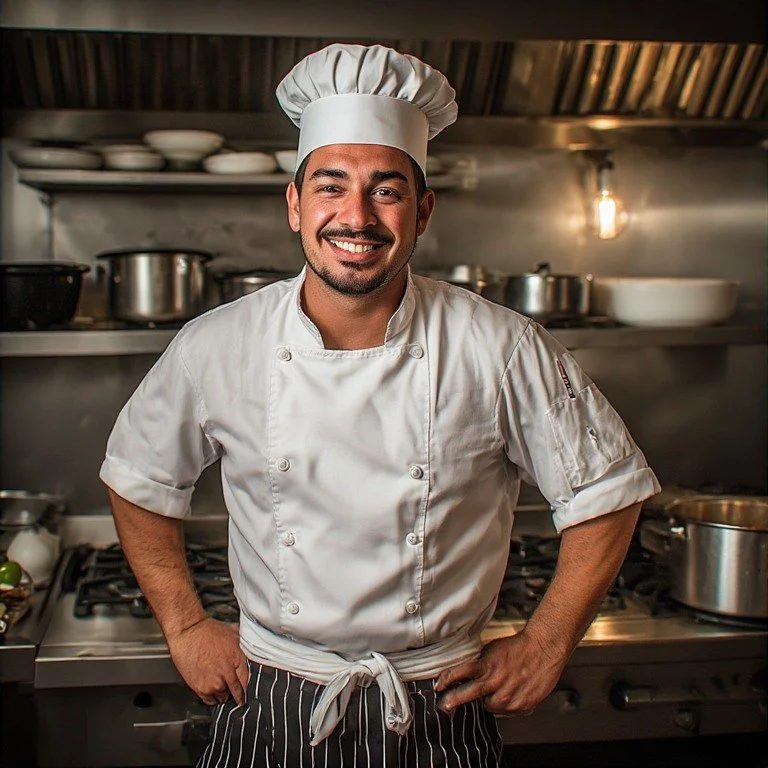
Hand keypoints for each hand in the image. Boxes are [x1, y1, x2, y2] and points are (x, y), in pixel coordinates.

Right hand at [166, 617, 248, 705]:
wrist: (187, 632)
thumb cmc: (208, 630)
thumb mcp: (233, 631)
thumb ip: (244, 643)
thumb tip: (252, 644)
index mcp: (237, 659)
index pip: (247, 681)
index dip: (246, 688)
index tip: (246, 693)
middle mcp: (227, 673)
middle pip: (236, 692)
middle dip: (236, 694)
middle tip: (235, 695)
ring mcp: (214, 682)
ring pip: (223, 697)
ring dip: (223, 694)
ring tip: (220, 686)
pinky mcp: (200, 688)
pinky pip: (210, 701)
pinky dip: (212, 697)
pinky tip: (211, 690)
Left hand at [434, 632, 567, 714]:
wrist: (543, 649)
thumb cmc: (518, 648)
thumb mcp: (493, 650)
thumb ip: (480, 663)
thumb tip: (464, 672)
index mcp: (486, 665)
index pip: (460, 672)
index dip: (446, 679)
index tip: (437, 685)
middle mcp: (495, 681)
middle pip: (468, 694)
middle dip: (453, 700)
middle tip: (444, 706)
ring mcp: (507, 695)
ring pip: (489, 707)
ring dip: (490, 700)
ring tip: (500, 688)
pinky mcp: (520, 705)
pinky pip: (507, 711)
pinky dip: (507, 704)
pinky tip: (514, 691)